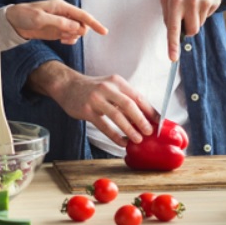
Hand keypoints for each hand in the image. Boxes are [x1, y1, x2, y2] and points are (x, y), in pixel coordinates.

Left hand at [6, 0, 107, 44]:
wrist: (13, 22)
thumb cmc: (24, 16)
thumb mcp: (40, 19)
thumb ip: (59, 23)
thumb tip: (76, 27)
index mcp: (61, 7)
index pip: (82, 15)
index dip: (94, 23)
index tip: (104, 32)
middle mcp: (64, 14)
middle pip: (82, 24)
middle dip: (78, 32)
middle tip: (65, 36)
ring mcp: (61, 22)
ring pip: (77, 31)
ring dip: (73, 37)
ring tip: (60, 38)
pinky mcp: (57, 30)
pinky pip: (70, 36)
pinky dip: (69, 40)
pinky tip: (62, 40)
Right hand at [27, 61, 155, 146]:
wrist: (67, 85)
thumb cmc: (93, 89)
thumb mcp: (110, 87)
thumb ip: (124, 98)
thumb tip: (145, 117)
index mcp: (117, 82)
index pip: (138, 96)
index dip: (150, 110)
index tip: (158, 122)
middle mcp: (107, 87)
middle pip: (129, 105)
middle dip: (141, 120)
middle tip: (149, 132)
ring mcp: (96, 99)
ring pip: (116, 115)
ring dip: (129, 129)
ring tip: (137, 139)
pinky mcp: (86, 110)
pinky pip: (103, 125)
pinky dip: (114, 136)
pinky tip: (121, 142)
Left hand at [162, 0, 225, 59]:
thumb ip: (167, 11)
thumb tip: (171, 30)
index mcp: (174, 1)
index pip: (173, 28)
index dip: (173, 45)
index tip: (173, 58)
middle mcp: (189, 3)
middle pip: (191, 31)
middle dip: (189, 29)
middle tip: (186, 16)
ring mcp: (204, 2)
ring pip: (200, 24)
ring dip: (196, 18)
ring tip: (193, 2)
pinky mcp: (214, 2)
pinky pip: (208, 16)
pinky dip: (204, 11)